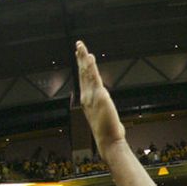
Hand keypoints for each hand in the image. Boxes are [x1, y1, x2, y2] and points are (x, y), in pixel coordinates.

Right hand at [75, 41, 127, 156]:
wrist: (108, 140)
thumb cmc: (108, 131)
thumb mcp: (104, 116)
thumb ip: (104, 108)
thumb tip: (106, 106)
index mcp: (87, 100)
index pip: (84, 79)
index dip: (82, 66)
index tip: (80, 55)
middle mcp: (87, 96)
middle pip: (83, 73)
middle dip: (80, 58)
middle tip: (78, 45)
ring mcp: (92, 96)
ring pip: (86, 73)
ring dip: (84, 59)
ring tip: (81, 47)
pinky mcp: (100, 96)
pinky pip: (94, 78)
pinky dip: (91, 67)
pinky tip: (90, 57)